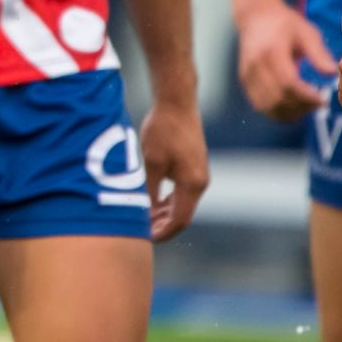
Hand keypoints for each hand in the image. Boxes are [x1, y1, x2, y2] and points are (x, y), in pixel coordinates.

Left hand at [140, 99, 209, 241]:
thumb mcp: (151, 163)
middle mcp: (200, 182)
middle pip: (182, 214)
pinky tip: (153, 203)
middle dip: (162, 225)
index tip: (146, 239)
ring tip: (143, 220)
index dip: (163, 232)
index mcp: (193, 184)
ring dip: (164, 213)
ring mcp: (199, 174)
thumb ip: (149, 190)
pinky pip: (182, 191)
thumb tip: (144, 214)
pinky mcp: (194, 166)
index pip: (180, 220)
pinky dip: (168, 200)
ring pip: (182, 203)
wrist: (177, 102)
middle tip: (141, 232)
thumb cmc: (162, 130)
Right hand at [235, 1, 337, 121]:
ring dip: (289, 112)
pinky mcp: (245, 81)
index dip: (306, 96)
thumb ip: (319, 53)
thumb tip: (333, 73)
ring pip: (267, 106)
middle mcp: (255, 65)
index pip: (288, 82)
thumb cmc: (285, 24)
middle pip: (277, 97)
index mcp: (271, 51)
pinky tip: (292, 107)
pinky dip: (277, 112)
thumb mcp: (306, 32)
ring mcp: (247, 75)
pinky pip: (260, 105)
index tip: (323, 99)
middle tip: (319, 105)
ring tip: (306, 107)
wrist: (255, 16)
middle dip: (301, 106)